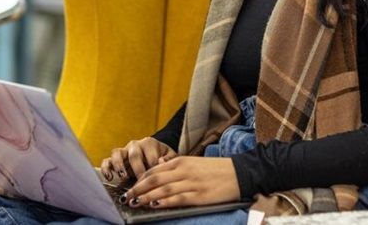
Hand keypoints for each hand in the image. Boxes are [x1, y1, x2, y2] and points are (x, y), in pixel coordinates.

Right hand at [100, 137, 176, 181]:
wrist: (154, 156)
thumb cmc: (164, 158)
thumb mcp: (171, 157)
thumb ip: (169, 159)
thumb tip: (161, 162)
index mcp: (149, 143)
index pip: (150, 155)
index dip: (153, 168)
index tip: (156, 178)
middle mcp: (135, 145)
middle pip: (134, 154)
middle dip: (138, 169)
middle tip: (142, 180)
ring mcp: (124, 151)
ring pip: (117, 153)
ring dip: (119, 165)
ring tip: (123, 176)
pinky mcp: (114, 159)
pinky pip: (107, 161)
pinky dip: (106, 168)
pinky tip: (110, 178)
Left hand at [124, 156, 239, 208]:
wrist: (240, 173)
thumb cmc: (216, 169)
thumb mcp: (194, 162)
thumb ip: (176, 165)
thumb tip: (159, 167)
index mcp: (182, 161)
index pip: (154, 169)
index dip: (140, 179)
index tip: (131, 186)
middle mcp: (184, 170)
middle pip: (154, 179)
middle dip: (138, 188)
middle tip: (127, 196)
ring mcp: (191, 183)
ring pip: (163, 189)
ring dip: (146, 196)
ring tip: (135, 202)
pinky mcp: (199, 195)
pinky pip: (177, 198)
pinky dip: (164, 202)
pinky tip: (154, 205)